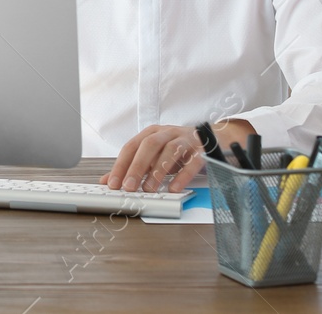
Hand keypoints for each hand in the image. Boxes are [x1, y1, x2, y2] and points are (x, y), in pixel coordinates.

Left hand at [101, 120, 255, 192]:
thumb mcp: (155, 156)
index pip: (132, 146)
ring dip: (158, 170)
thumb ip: (133, 167)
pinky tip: (175, 188)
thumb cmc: (179, 149)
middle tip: (129, 187)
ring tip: (149, 189)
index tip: (113, 184)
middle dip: (137, 167)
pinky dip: (183, 175)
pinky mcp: (203, 150)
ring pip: (170, 150)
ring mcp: (186, 140)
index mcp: (152, 133)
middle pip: (149, 145)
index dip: (121, 165)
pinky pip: (193, 162)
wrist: (213, 140)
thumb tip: (108, 181)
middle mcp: (168, 133)